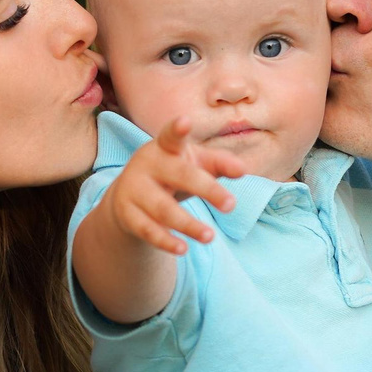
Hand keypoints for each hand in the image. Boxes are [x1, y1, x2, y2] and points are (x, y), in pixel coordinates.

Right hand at [103, 116, 247, 255]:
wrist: (127, 197)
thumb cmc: (171, 174)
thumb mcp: (193, 164)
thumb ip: (219, 163)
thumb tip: (244, 170)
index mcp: (164, 148)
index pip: (171, 136)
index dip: (177, 129)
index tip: (186, 121)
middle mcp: (146, 165)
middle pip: (179, 175)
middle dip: (206, 189)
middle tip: (231, 205)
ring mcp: (134, 190)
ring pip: (163, 209)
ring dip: (188, 224)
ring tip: (210, 237)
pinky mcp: (127, 215)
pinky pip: (148, 230)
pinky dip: (165, 241)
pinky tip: (183, 250)